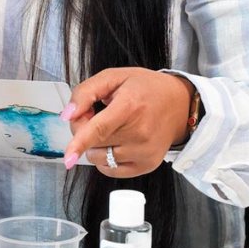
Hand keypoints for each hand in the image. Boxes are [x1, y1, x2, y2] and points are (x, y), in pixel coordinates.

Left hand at [62, 67, 192, 175]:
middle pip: (93, 142)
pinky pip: (111, 170)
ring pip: (98, 157)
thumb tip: (68, 114)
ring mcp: (145, 152)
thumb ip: (86, 92)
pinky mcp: (147, 165)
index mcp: (130, 107)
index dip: (80, 142)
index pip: (100, 129)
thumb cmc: (146, 88)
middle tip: (96, 115)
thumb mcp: (114, 77)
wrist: (180, 103)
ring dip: (95, 145)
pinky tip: (116, 142)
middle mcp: (139, 133)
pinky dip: (105, 158)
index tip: (68, 157)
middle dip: (84, 129)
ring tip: (111, 127)